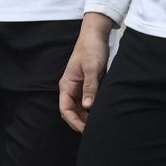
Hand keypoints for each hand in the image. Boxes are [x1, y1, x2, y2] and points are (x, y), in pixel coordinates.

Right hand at [58, 13, 115, 131]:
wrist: (95, 35)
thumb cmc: (91, 49)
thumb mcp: (91, 68)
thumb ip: (90, 87)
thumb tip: (88, 107)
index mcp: (66, 85)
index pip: (65, 109)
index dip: (73, 121)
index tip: (84, 129)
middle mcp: (70, 88)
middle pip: (71, 111)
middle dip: (80, 122)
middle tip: (94, 130)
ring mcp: (78, 87)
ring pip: (79, 108)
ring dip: (86, 117)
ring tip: (98, 123)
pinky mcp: (86, 85)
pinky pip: (86, 102)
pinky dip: (91, 109)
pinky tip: (100, 112)